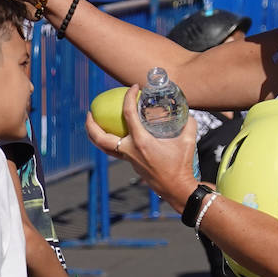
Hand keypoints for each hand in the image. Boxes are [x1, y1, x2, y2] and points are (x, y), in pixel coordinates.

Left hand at [85, 84, 197, 210]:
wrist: (177, 188)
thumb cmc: (182, 165)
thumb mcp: (188, 140)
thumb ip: (187, 123)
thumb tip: (186, 111)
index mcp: (141, 142)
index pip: (128, 114)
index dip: (128, 97)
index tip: (133, 88)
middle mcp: (130, 151)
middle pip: (101, 138)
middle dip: (91, 125)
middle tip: (89, 112)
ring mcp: (129, 159)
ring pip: (104, 148)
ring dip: (95, 135)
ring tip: (94, 123)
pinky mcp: (132, 165)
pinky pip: (115, 152)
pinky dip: (109, 142)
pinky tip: (115, 134)